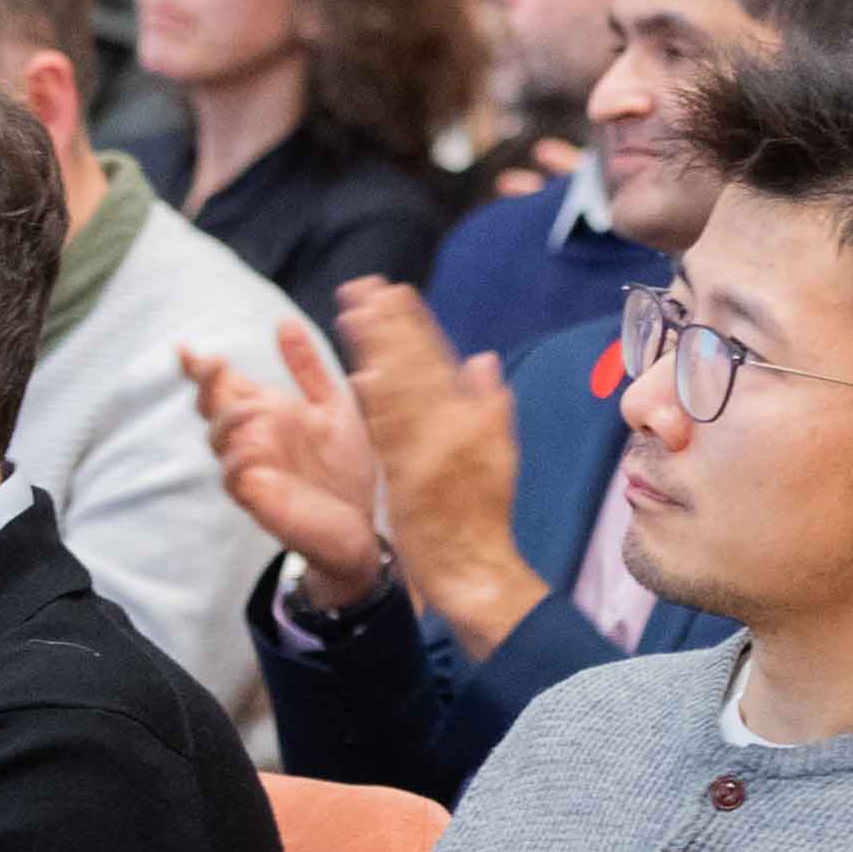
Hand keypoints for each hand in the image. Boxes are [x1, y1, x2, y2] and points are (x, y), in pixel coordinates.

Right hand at [183, 321, 385, 605]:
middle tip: (212, 364)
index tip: (183, 350)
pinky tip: (251, 449)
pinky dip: (237, 460)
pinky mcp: (256, 497)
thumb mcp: (334, 407)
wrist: (362, 523)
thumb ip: (308, 368)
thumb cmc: (345, 468)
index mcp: (267, 412)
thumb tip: (284, 322)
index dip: (201, 369)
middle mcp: (252, 437)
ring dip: (229, 419)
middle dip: (207, 384)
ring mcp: (250, 467)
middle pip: (212, 406)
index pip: (226, 385)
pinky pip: (234, 476)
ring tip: (251, 406)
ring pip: (218, 438)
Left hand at [335, 282, 535, 655]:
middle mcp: (449, 428)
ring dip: (376, 352)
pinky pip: (391, 434)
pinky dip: (379, 405)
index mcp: (470, 417)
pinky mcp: (406, 476)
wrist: (472, 562)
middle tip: (364, 289)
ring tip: (352, 315)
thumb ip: (490, 403)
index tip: (394, 292)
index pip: (436, 358)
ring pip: (400, 392)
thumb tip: (481, 358)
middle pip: (413, 366)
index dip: (412, 324)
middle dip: (388, 325)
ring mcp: (427, 452)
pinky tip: (361, 377)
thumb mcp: (500, 452)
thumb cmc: (484, 510)